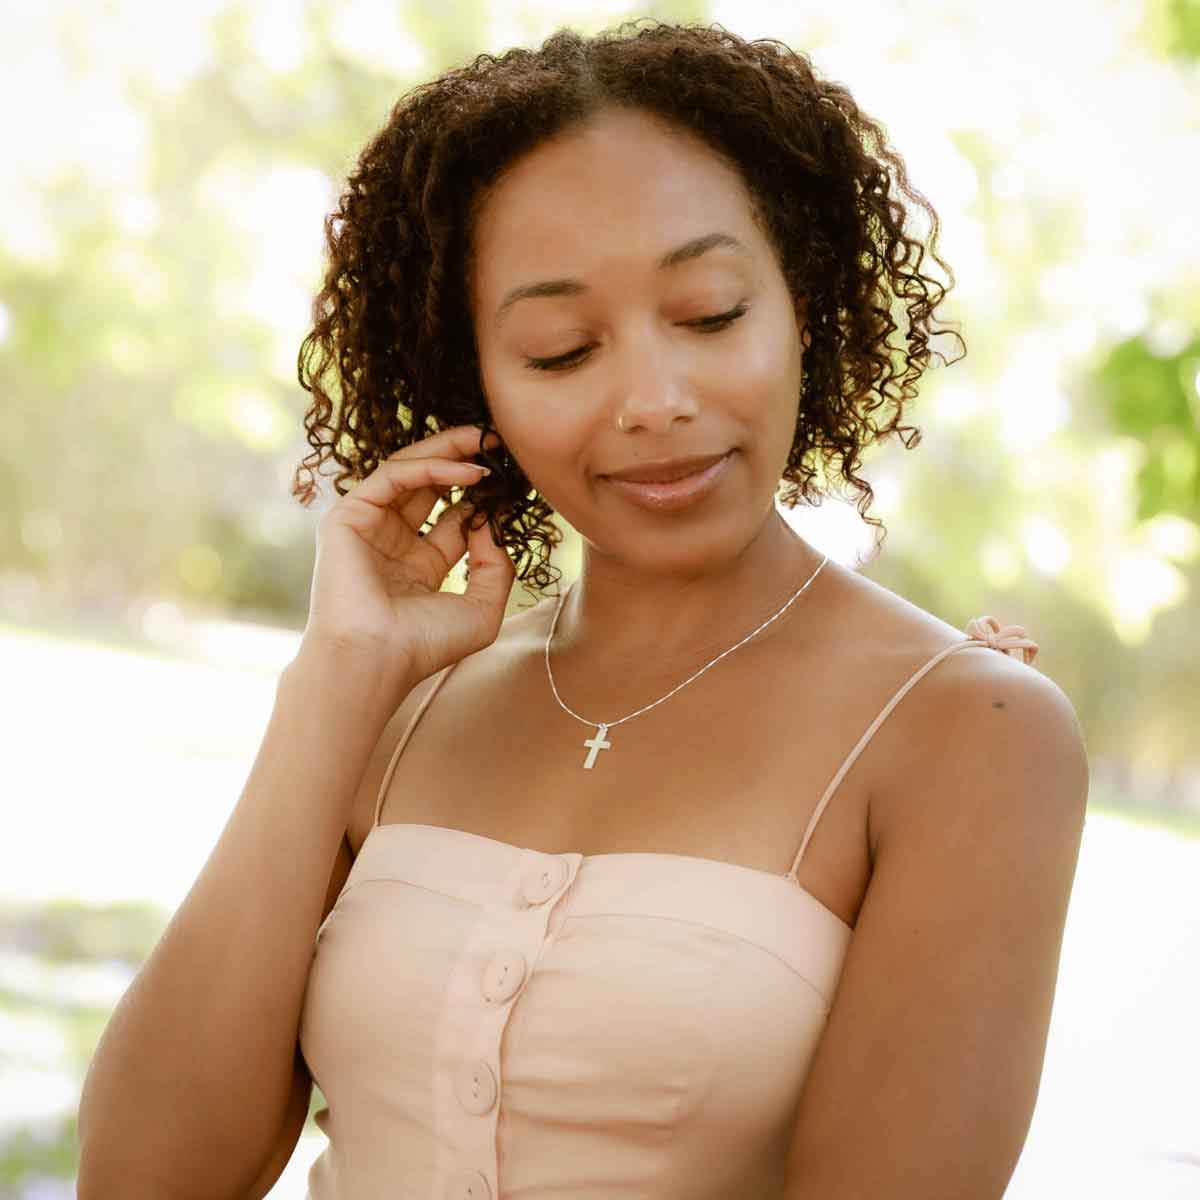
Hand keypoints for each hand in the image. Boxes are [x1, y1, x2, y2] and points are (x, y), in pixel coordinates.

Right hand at [300, 424, 514, 683]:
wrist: (377, 658)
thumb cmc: (425, 645)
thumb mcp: (482, 608)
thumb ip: (495, 565)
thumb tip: (490, 523)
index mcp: (419, 568)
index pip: (453, 519)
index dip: (483, 499)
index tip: (513, 482)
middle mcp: (392, 544)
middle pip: (430, 487)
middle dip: (462, 459)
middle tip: (495, 439)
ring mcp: (368, 529)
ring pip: (408, 472)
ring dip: (447, 452)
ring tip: (484, 440)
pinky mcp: (348, 517)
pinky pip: (392, 476)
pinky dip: (429, 467)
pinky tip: (465, 472)